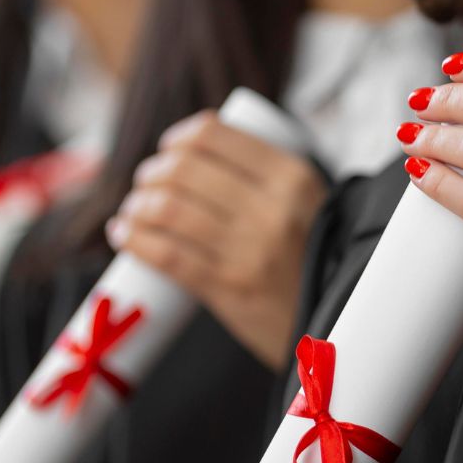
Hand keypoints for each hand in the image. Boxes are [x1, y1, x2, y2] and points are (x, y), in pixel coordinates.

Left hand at [107, 111, 325, 368]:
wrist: (338, 326)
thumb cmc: (318, 263)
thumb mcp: (312, 206)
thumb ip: (272, 181)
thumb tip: (202, 153)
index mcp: (293, 178)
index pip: (214, 135)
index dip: (178, 138)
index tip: (169, 149)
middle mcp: (272, 208)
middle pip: (183, 169)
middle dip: (153, 173)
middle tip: (147, 183)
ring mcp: (249, 249)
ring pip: (167, 208)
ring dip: (137, 205)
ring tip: (134, 211)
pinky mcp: (229, 288)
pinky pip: (166, 254)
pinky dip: (134, 239)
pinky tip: (124, 235)